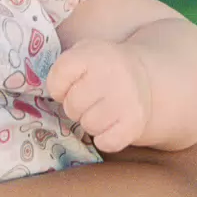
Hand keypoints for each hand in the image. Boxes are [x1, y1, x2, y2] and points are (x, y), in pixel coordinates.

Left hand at [45, 38, 151, 152]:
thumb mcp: (82, 54)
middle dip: (75, 106)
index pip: (58, 77)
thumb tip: (53, 95)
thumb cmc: (102, 68)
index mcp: (93, 54)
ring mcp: (125, 100)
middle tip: (88, 99)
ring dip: (90, 122)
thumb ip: (63, 69)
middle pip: (72, 105)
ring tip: (101, 109)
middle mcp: (111, 75)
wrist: (142, 77)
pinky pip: (106, 143)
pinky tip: (112, 123)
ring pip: (89, 125)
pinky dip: (105, 138)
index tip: (71, 84)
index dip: (58, 86)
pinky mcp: (135, 123)